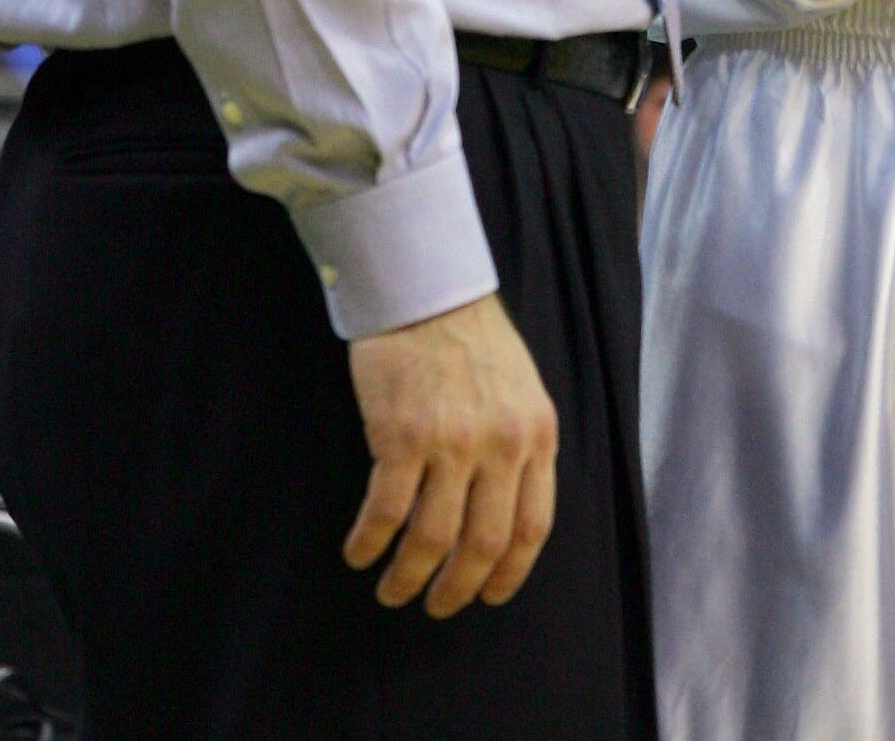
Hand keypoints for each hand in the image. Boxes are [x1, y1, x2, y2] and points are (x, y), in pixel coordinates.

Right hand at [344, 292, 557, 615]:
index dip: (509, 573)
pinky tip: (358, 552)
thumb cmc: (471, 337)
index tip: (488, 595)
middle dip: (457, 589)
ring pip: (431, 539)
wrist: (425, 287)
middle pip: (483, 544)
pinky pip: (385, 512)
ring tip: (391, 589)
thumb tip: (502, 510)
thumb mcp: (521, 389)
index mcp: (536, 434)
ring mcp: (452, 442)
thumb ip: (519, 444)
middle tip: (435, 605)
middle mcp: (500, 444)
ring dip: (407, 576)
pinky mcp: (402, 436)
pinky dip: (369, 542)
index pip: (532, 527)